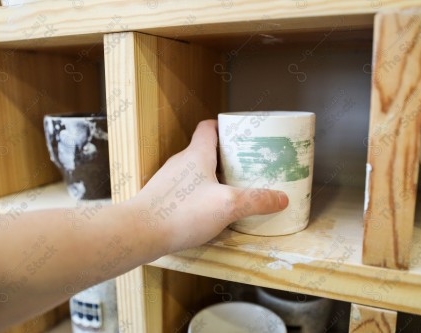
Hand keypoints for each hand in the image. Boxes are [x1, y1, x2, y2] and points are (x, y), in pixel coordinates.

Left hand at [133, 120, 287, 253]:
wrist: (139, 233)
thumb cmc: (182, 212)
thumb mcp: (228, 206)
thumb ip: (256, 201)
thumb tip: (281, 198)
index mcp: (196, 154)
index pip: (209, 127)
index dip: (225, 127)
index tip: (241, 135)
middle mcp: (181, 162)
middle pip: (205, 149)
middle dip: (226, 156)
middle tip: (245, 166)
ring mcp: (169, 180)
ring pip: (195, 170)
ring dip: (213, 176)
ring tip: (231, 188)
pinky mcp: (162, 197)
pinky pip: (186, 187)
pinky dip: (200, 192)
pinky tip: (209, 210)